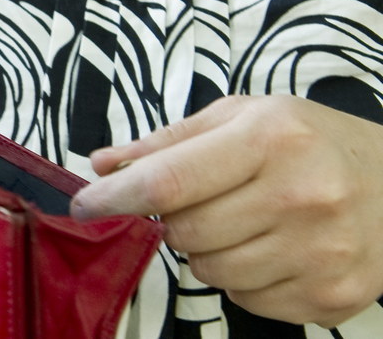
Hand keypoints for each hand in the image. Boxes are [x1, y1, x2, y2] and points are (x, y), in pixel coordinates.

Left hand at [70, 95, 382, 326]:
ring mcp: (322, 253)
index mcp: (272, 140)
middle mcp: (303, 196)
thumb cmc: (312, 143)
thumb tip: (102, 165)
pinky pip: (247, 301)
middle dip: (175, 222)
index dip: (116, 197)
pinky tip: (271, 248)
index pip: (170, 181)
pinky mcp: (333, 296)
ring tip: (243, 221)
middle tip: (200, 203)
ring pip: (211, 273)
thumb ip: (167, 142)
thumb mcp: (243, 117)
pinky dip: (244, 279)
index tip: (85, 204)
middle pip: (186, 233)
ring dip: (209, 252)